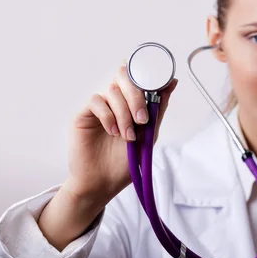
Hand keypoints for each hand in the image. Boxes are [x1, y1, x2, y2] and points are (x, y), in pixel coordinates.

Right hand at [67, 62, 177, 202]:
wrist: (103, 183)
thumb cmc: (124, 162)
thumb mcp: (149, 135)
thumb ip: (158, 109)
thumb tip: (172, 82)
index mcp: (131, 103)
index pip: (138, 78)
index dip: (147, 75)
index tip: (159, 83)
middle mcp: (116, 102)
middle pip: (124, 77)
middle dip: (137, 97)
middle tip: (142, 120)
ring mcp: (100, 107)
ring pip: (112, 91)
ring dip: (124, 114)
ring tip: (127, 136)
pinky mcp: (84, 114)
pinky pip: (97, 101)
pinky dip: (108, 116)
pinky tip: (112, 131)